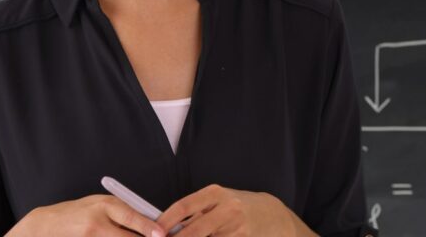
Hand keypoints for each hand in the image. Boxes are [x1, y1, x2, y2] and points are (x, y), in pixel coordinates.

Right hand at [5, 194, 165, 236]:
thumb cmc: (76, 212)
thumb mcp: (99, 203)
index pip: (132, 217)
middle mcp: (97, 223)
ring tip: (122, 235)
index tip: (162, 233)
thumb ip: (122, 211)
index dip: (149, 227)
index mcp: (104, 205)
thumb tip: (149, 223)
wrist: (45, 226)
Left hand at [156, 184, 314, 236]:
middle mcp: (227, 209)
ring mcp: (237, 228)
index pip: (184, 206)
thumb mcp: (218, 201)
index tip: (153, 233)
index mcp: (216, 193)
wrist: (272, 215)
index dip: (166, 221)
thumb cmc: (238, 207)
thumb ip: (195, 212)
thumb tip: (166, 227)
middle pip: (193, 230)